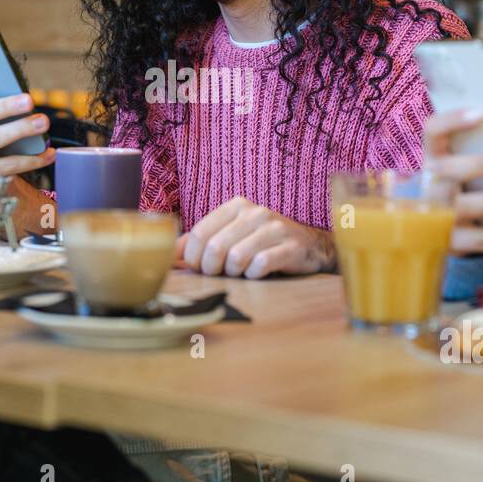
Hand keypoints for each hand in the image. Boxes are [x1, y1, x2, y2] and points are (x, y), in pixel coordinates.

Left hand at [175, 197, 335, 278]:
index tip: (198, 268)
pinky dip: (254, 275)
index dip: (193, 258)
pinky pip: (260, 266)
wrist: (310, 246)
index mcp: (235, 206)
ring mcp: (274, 228)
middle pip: (215, 248)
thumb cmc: (263, 242)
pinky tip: (258, 273)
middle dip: (212, 269)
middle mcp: (254, 212)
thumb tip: (172, 254)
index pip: (199, 233)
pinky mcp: (290, 247)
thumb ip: (202, 241)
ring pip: (236, 258)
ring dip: (234, 273)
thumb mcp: (232, 234)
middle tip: (220, 273)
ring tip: (241, 271)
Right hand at [423, 109, 482, 256]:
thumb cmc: (454, 192)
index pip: (432, 131)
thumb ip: (473, 155)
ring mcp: (434, 217)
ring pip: (467, 207)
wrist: (426, 235)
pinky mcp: (448, 243)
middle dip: (482, 164)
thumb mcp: (454, 171)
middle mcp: (426, 186)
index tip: (482, 113)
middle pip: (448, 171)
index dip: (452, 120)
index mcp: (429, 159)